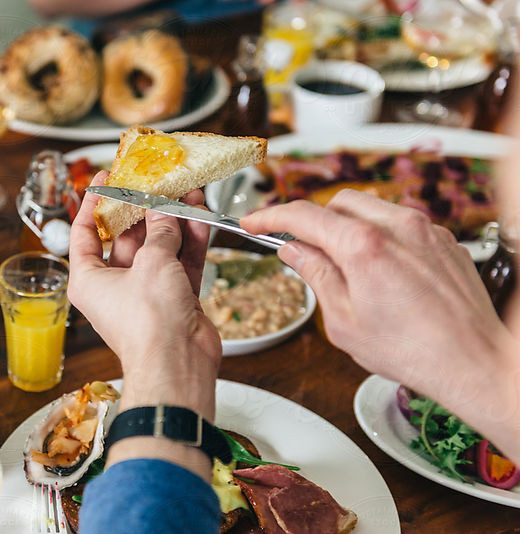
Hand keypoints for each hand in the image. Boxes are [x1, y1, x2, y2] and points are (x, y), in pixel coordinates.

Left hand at [68, 172, 220, 418]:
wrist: (179, 365)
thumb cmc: (149, 323)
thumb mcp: (151, 263)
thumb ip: (160, 230)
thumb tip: (164, 210)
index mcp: (89, 279)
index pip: (85, 233)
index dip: (94, 202)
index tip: (104, 178)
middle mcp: (114, 286)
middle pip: (127, 237)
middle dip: (145, 209)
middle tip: (156, 182)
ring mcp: (145, 292)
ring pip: (158, 247)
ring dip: (173, 222)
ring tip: (187, 194)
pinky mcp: (173, 299)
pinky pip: (179, 263)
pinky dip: (190, 242)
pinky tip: (199, 217)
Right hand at [241, 189, 519, 461]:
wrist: (473, 362)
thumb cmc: (413, 350)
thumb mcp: (343, 320)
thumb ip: (316, 276)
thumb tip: (295, 251)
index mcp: (364, 246)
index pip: (303, 215)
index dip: (270, 215)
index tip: (255, 221)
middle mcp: (397, 227)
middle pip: (338, 203)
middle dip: (314, 220)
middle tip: (301, 248)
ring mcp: (425, 230)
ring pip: (371, 208)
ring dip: (348, 227)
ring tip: (345, 265)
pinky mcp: (444, 240)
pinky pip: (401, 224)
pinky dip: (380, 236)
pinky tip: (381, 271)